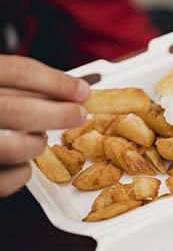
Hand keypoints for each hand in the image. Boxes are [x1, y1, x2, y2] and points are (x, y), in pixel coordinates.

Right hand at [0, 54, 89, 195]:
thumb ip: (20, 85)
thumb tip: (71, 91)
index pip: (18, 72)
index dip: (57, 82)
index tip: (82, 90)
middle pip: (20, 112)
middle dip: (60, 114)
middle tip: (79, 114)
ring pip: (18, 148)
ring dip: (38, 142)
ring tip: (36, 137)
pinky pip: (12, 178)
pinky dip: (24, 171)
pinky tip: (21, 161)